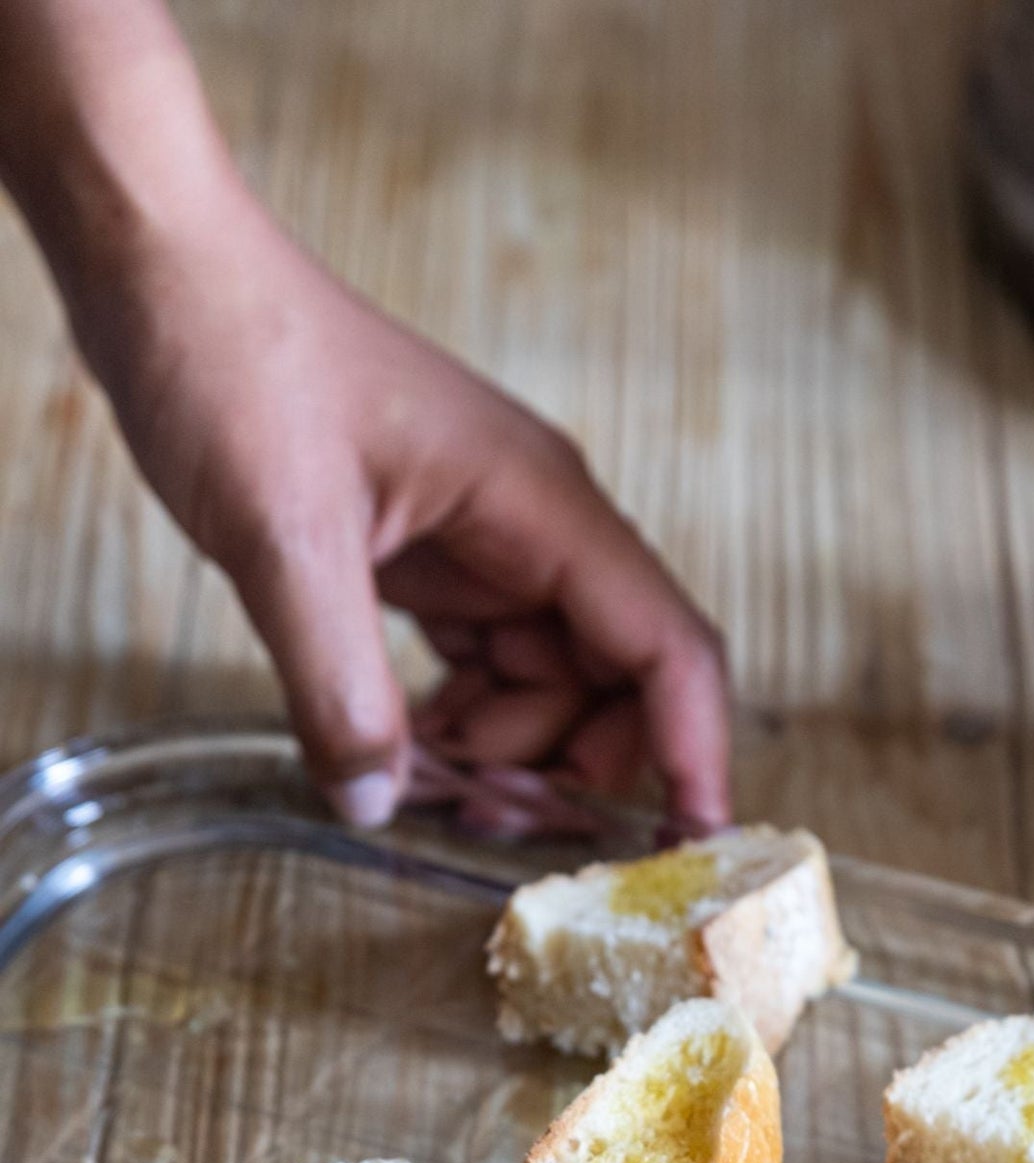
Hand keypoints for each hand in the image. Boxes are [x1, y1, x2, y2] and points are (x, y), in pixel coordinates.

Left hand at [73, 176, 729, 832]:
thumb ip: (338, 686)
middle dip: (569, 768)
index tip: (691, 843)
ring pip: (548, 689)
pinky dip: (454, 724)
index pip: (665, 647)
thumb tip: (379, 804)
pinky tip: (394, 742)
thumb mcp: (282, 537)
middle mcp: (538, 528)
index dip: (691, 752)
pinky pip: (484, 670)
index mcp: (542, 505)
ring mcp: (490, 545)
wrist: (161, 269)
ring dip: (501, 754)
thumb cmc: (231, 355)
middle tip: (487, 825)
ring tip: (413, 777)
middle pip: (617, 686)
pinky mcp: (436, 560)